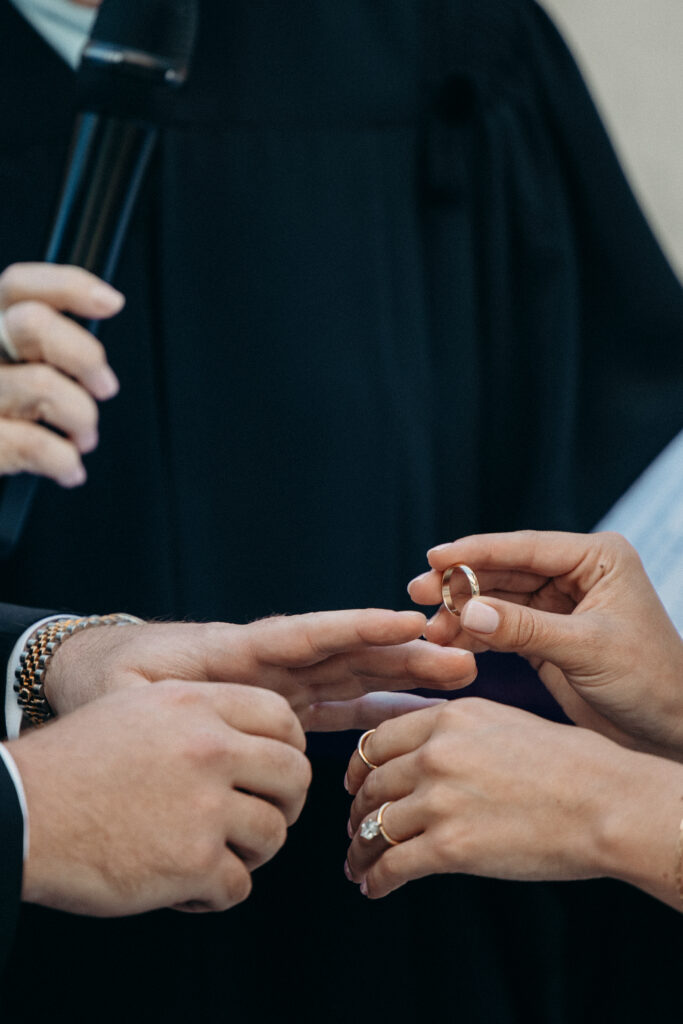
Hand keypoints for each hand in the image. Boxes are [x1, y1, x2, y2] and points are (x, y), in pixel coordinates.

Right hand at [0, 262, 122, 485]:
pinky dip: (65, 462)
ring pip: (42, 386)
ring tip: (81, 439)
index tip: (110, 302)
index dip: (67, 286)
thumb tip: (95, 351)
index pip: (17, 287)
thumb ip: (42, 354)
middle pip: (31, 324)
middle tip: (104, 387)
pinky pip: (34, 445)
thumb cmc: (2, 423)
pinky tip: (68, 469)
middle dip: (85, 356)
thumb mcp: (14, 375)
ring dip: (81, 418)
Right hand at [8, 681, 309, 915]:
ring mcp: (204, 808)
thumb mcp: (139, 708)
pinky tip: (185, 886)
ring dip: (250, 851)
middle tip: (260, 817)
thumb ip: (200, 715)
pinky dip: (215, 894)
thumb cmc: (74, 762)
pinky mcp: (192, 863)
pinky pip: (238, 886)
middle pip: (295, 775)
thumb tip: (252, 739)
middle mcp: (210, 750)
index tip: (275, 771)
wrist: (24, 810)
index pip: (282, 719)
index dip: (290, 747)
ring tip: (213, 855)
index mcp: (197, 706)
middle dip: (285, 802)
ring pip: (274, 834)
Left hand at [43, 610, 476, 731]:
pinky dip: (374, 707)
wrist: (98, 678)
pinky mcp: (280, 705)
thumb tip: (211, 704)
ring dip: (401, 674)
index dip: (358, 628)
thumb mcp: (130, 688)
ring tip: (456, 672)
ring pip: (350, 675)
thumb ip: (173, 694)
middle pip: (344, 653)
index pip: (306, 635)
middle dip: (401, 651)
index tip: (407, 622)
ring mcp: (279, 683)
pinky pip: (334, 706)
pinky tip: (411, 712)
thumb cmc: (110, 681)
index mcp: (237, 650)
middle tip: (459, 652)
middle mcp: (269, 664)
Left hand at [344, 698, 682, 907]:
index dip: (359, 767)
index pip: (379, 740)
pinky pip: (393, 865)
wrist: (604, 803)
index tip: (354, 785)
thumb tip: (429, 752)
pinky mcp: (449, 846)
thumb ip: (459, 732)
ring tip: (357, 865)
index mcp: (449, 717)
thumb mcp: (505, 722)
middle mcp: (435, 752)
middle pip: (372, 783)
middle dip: (357, 810)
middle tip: (354, 828)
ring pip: (375, 826)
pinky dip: (376, 880)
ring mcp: (439, 799)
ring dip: (359, 850)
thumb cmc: (571, 764)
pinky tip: (373, 888)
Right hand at [408, 531, 682, 759]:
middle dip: (461, 583)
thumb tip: (468, 611)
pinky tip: (448, 643)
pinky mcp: (546, 636)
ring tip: (429, 630)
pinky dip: (475, 636)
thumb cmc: (651, 682)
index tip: (435, 556)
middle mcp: (576, 575)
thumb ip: (526, 629)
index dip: (476, 551)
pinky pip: (501, 628)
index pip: (527, 547)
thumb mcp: (587, 649)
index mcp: (597, 559)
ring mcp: (559, 605)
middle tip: (418, 592)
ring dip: (463, 613)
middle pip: (505, 570)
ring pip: (498, 600)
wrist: (670, 732)